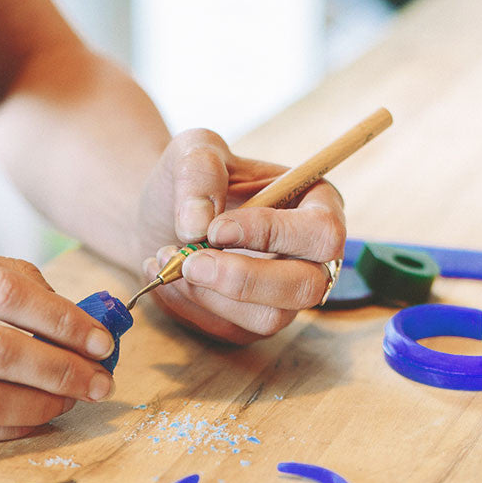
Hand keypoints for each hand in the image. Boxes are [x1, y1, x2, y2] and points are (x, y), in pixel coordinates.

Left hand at [136, 129, 345, 343]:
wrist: (161, 215)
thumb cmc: (192, 180)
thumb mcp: (194, 151)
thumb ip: (199, 171)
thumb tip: (198, 225)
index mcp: (317, 206)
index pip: (320, 233)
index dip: (270, 234)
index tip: (215, 229)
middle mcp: (312, 258)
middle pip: (306, 288)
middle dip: (243, 279)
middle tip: (189, 261)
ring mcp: (284, 296)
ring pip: (268, 318)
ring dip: (210, 295)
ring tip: (166, 259)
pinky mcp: (251, 323)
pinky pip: (230, 331)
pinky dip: (189, 305)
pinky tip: (165, 276)